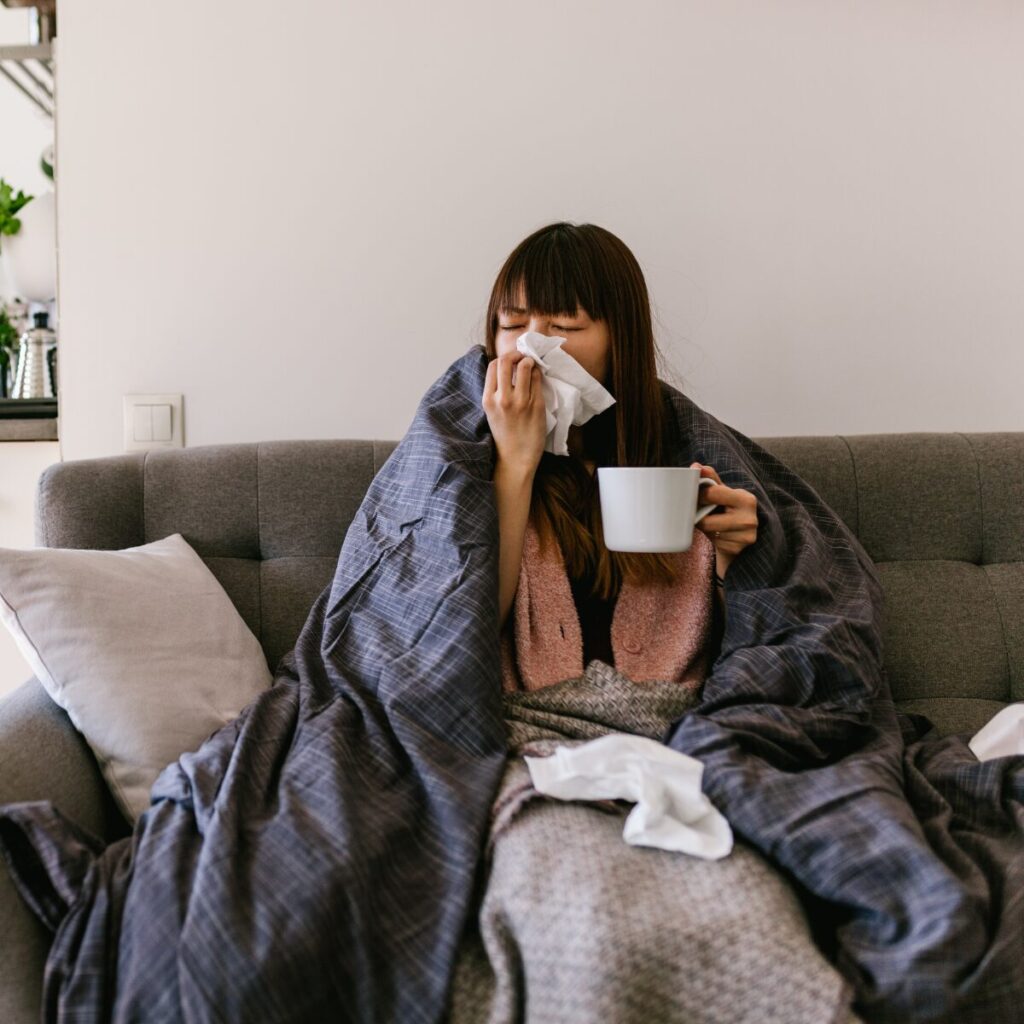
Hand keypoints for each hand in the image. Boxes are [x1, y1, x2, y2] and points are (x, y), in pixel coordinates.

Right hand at [482, 352, 546, 474]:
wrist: (515, 459)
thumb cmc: (504, 436)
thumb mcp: (491, 412)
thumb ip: (495, 392)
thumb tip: (506, 369)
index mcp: (488, 399)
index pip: (493, 365)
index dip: (503, 358)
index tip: (510, 360)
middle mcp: (503, 399)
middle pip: (507, 361)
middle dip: (516, 354)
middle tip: (522, 357)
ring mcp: (521, 401)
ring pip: (526, 367)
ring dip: (529, 362)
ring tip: (531, 365)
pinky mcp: (536, 405)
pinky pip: (538, 380)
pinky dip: (538, 374)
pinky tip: (537, 377)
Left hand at [691, 462, 758, 574]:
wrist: (744, 535)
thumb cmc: (730, 508)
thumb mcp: (725, 492)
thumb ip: (711, 478)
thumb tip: (695, 466)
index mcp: (746, 499)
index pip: (712, 494)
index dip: (699, 496)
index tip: (695, 496)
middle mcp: (748, 519)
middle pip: (706, 519)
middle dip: (699, 515)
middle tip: (698, 511)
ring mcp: (744, 537)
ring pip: (708, 531)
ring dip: (703, 526)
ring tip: (709, 521)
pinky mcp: (736, 549)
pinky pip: (713, 542)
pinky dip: (710, 536)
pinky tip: (716, 533)